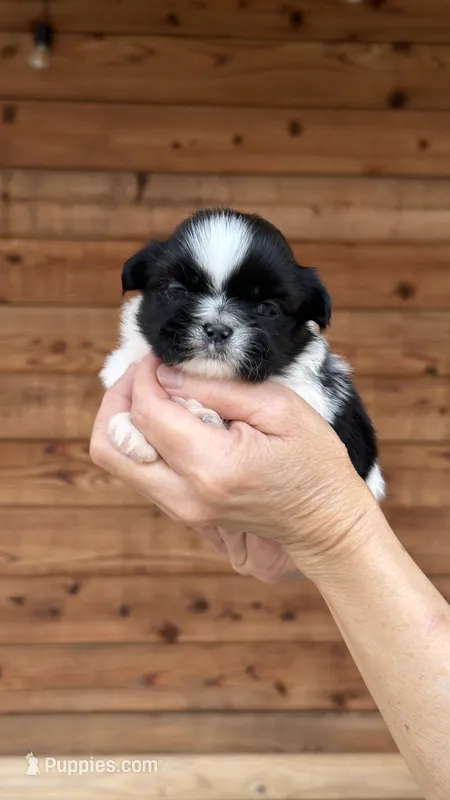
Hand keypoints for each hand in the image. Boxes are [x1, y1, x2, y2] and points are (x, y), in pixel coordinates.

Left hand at [90, 355, 376, 579]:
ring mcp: (180, 510)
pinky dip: (143, 439)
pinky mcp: (182, 512)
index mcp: (213, 466)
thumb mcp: (279, 408)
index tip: (160, 356)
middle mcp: (186, 495)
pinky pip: (139, 472)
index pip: (147, 412)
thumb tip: (164, 375)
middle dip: (118, 398)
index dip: (144, 375)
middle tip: (145, 373)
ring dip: (127, 419)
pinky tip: (173, 418)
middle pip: (108, 445)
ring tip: (160, 392)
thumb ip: (217, 389)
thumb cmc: (314, 462)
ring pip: (118, 460)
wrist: (325, 522)